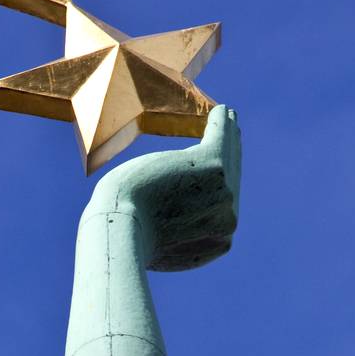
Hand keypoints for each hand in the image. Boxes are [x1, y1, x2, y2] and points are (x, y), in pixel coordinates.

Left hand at [85, 105, 240, 271]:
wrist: (122, 229)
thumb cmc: (128, 237)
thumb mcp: (162, 244)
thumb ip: (178, 235)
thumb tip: (174, 226)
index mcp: (218, 243)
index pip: (223, 210)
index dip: (221, 188)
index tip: (222, 172)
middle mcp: (227, 221)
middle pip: (231, 183)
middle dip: (232, 158)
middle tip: (232, 138)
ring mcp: (224, 194)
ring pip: (228, 158)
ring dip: (230, 135)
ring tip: (228, 120)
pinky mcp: (213, 166)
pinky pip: (221, 138)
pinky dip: (222, 123)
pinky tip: (222, 111)